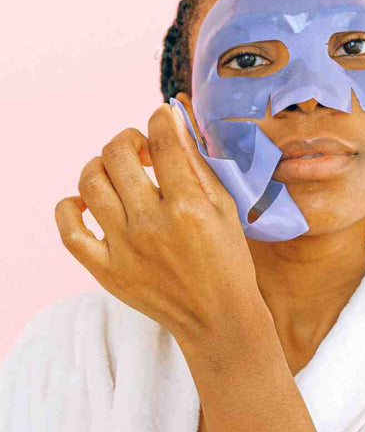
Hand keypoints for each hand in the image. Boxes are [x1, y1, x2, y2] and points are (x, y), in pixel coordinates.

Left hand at [54, 102, 261, 338]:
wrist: (217, 316)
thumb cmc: (228, 259)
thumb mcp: (225, 206)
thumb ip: (198, 164)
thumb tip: (176, 124)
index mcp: (188, 206)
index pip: (162, 143)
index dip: (159, 118)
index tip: (159, 115)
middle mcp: (151, 224)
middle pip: (117, 154)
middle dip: (128, 138)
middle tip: (141, 149)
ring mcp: (124, 249)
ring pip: (90, 183)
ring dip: (101, 164)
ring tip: (118, 171)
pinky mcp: (106, 271)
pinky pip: (69, 231)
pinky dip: (69, 207)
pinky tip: (86, 202)